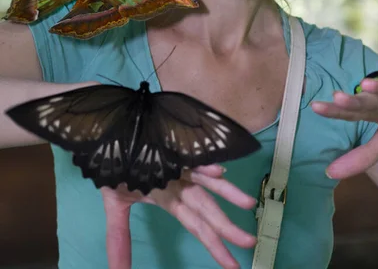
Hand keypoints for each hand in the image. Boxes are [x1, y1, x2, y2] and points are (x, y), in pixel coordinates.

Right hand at [102, 164, 256, 268]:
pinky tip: (218, 172)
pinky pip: (192, 158)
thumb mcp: (116, 207)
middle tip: (249, 243)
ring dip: (228, 192)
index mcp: (170, 200)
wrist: (109, 138)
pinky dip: (204, 165)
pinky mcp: (175, 149)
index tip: (233, 265)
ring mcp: (181, 166)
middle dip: (227, 228)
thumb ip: (119, 240)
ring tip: (248, 203)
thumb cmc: (118, 169)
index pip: (197, 227)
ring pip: (207, 182)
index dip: (215, 245)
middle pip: (206, 211)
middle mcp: (181, 185)